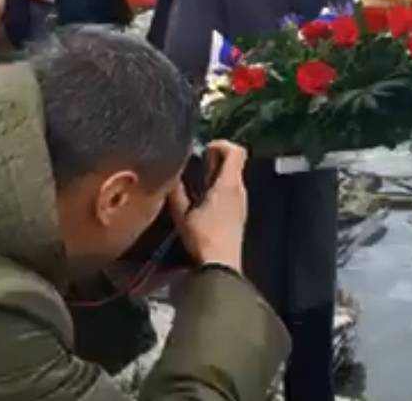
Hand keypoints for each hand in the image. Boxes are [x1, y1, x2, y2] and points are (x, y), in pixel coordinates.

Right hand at [168, 141, 247, 273]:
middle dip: (217, 159)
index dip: (222, 144)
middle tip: (198, 165)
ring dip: (218, 175)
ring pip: (234, 178)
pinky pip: (233, 193)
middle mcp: (239, 191)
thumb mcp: (182, 214)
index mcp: (228, 184)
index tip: (205, 149)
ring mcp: (242, 203)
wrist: (221, 266)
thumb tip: (170, 177)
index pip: (237, 151)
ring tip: (197, 184)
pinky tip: (204, 202)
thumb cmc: (203, 239)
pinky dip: (220, 189)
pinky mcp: (239, 215)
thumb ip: (176, 193)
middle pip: (235, 163)